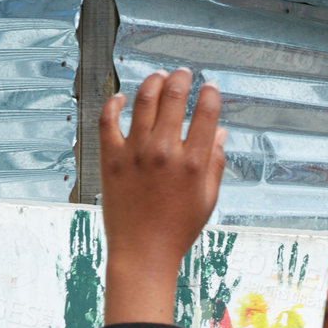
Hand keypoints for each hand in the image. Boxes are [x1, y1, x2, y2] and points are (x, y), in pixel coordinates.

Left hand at [99, 67, 226, 324]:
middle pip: (174, 97)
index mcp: (193, 163)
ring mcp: (135, 153)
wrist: (142, 254)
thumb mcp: (207, 200)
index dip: (210, 94)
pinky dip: (114, 103)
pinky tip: (121, 97)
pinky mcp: (110, 159)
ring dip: (152, 82)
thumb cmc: (178, 230)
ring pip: (143, 101)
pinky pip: (108, 120)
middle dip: (182, 79)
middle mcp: (164, 153)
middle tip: (183, 73)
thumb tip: (219, 132)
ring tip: (158, 77)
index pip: (206, 113)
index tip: (210, 88)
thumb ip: (215, 164)